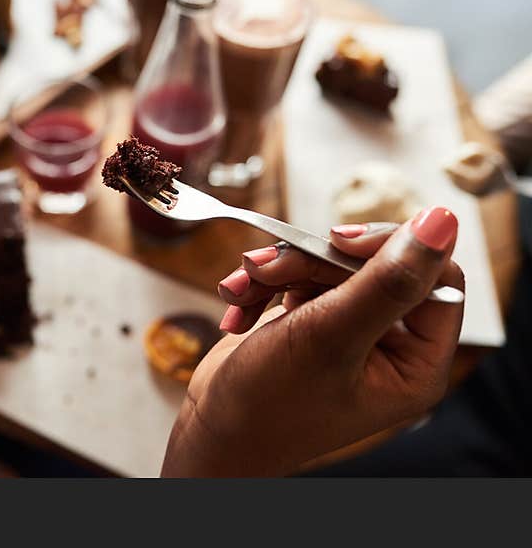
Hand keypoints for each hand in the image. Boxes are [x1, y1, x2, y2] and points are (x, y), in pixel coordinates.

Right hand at [161, 207, 463, 476]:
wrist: (209, 430)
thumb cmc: (270, 405)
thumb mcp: (329, 337)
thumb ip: (385, 281)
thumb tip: (441, 222)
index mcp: (416, 362)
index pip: (434, 277)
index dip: (389, 248)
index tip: (338, 240)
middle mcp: (389, 346)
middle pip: (370, 263)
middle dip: (310, 261)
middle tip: (268, 267)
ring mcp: (348, 331)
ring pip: (327, 265)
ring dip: (277, 271)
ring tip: (240, 289)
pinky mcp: (312, 321)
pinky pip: (297, 278)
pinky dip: (262, 285)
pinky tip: (237, 306)